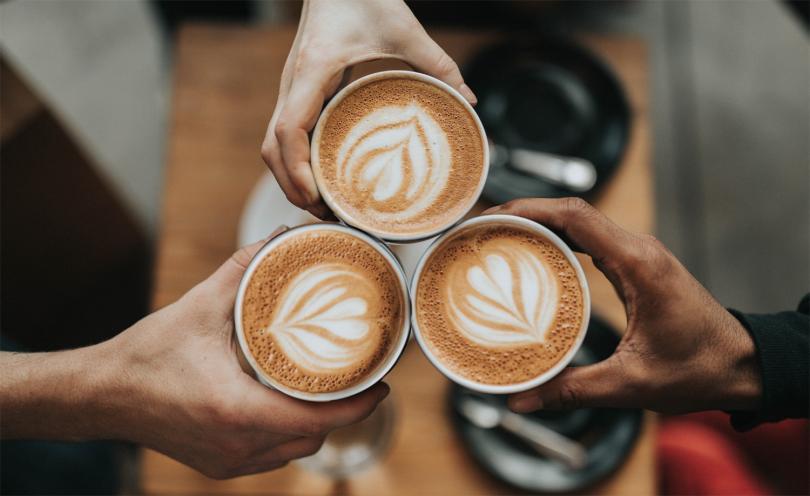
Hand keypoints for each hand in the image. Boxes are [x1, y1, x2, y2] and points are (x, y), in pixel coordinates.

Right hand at [0, 228, 388, 478]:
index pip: (319, 419)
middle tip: (359, 378)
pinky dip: (289, 434)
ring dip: (317, 424)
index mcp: (238, 410)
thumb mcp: (199, 307)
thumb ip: (243, 270)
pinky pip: (271, 456)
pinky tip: (290, 406)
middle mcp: (238, 444)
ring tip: (330, 389)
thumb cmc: (146, 355)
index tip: (383, 384)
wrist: (101, 395)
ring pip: (294, 450)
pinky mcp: (219, 465)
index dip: (360, 406)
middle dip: (343, 412)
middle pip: (313, 437)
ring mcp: (228, 461)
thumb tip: (279, 238)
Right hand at [261, 0, 476, 217]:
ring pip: (272, 145)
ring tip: (324, 206)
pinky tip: (323, 178)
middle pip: (271, 150)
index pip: (287, 130)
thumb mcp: (404, 28)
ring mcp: (291, 89)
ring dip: (291, 179)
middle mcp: (292, 84)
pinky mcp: (299, 92)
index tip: (317, 197)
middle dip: (293, 187)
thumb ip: (438, 63)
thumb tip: (468, 101)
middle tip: (327, 215)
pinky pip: (286, 135)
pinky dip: (297, 162)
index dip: (296, 170)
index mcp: (312, 72)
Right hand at [483, 198, 761, 414]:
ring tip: (498, 238)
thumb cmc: (699, 369)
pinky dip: (558, 240)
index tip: (492, 217)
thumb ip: (572, 389)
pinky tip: (533, 257)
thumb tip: (521, 400)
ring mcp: (638, 255)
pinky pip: (590, 240)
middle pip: (572, 212)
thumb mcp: (631, 383)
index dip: (529, 209)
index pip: (576, 216)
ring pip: (580, 222)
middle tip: (482, 229)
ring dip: (539, 224)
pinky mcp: (636, 266)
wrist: (743, 366)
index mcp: (638, 264)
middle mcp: (638, 249)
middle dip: (523, 213)